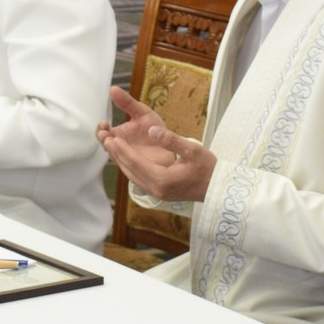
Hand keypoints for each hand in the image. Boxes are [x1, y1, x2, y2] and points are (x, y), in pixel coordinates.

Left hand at [98, 85, 216, 201]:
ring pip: (133, 176)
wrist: (217, 188)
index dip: (123, 150)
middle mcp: (157, 189)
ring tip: (112, 148)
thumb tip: (152, 130)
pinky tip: (127, 159)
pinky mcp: (160, 193)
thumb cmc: (208, 168)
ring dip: (122, 162)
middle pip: (131, 170)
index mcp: (163, 179)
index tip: (112, 138)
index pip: (136, 163)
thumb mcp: (193, 150)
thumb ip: (171, 140)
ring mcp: (158, 193)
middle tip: (106, 140)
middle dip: (118, 155)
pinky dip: (131, 168)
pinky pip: (139, 179)